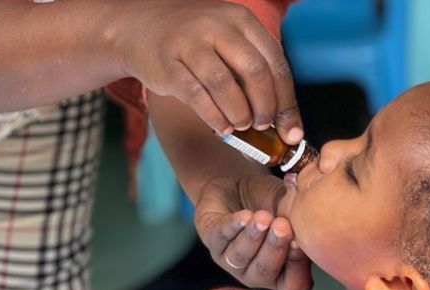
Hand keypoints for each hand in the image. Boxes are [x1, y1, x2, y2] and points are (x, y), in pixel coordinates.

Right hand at [111, 0, 302, 142]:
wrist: (139, 28)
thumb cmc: (194, 44)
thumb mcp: (229, 44)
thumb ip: (255, 74)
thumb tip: (285, 122)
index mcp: (242, 21)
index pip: (276, 63)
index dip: (286, 101)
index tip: (290, 129)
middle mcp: (218, 26)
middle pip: (255, 72)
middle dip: (265, 107)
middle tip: (263, 125)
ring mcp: (191, 43)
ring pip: (225, 84)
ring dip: (239, 113)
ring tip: (242, 126)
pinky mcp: (168, 63)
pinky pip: (197, 95)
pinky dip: (214, 116)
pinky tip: (222, 127)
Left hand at [195, 175, 313, 289]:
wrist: (239, 186)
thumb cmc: (271, 203)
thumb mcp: (292, 212)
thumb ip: (303, 226)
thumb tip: (318, 232)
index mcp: (281, 274)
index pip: (294, 286)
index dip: (297, 269)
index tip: (300, 244)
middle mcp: (255, 274)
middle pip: (264, 271)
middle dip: (274, 249)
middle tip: (283, 226)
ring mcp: (230, 261)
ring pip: (240, 256)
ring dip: (253, 237)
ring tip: (263, 217)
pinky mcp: (211, 240)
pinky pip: (221, 236)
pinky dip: (233, 226)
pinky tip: (244, 216)